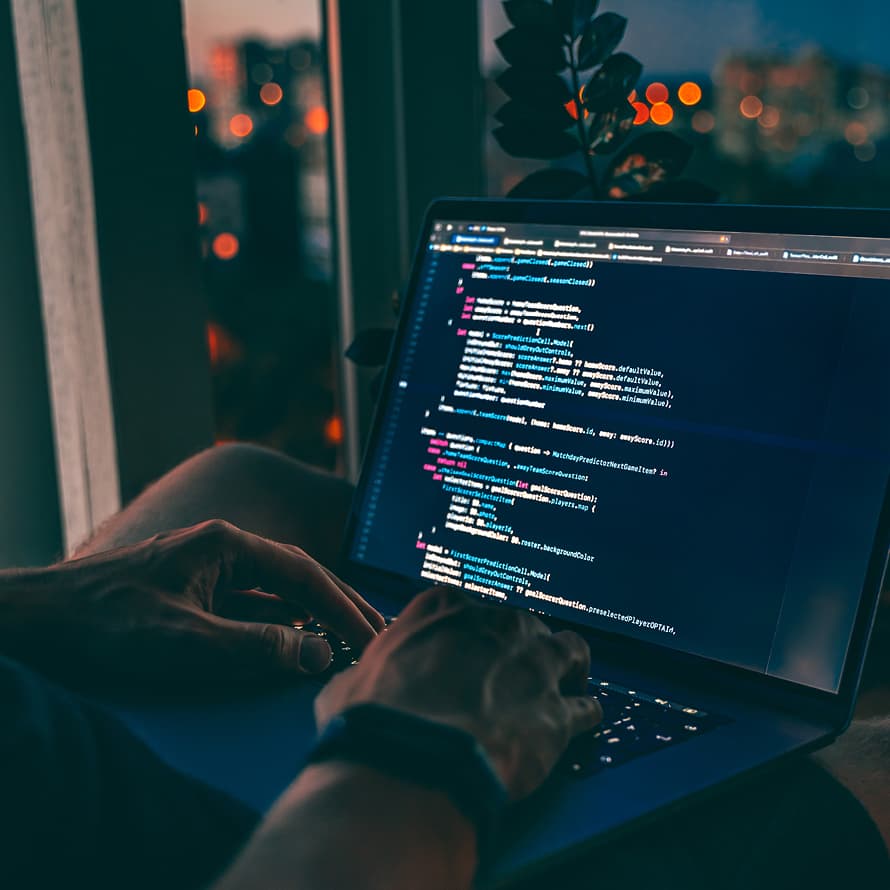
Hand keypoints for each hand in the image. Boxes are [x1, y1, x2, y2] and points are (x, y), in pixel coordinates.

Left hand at [0, 520, 384, 685]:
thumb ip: (257, 647)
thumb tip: (318, 651)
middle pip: (296, 578)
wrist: (38, 621)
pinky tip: (295, 646)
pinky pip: (246, 611)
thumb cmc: (105, 623)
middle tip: (376, 633)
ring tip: (347, 642)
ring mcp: (207, 573)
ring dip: (308, 619)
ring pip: (272, 596)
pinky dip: (276, 629)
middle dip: (337, 606)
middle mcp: (222, 551)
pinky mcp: (192, 596)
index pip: (302, 573)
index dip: (341, 606)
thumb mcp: (186, 640)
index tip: (371, 635)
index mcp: (226, 545)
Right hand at [315, 586, 601, 798]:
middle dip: (519, 648)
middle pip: (522, 625)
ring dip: (568, 666)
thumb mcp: (350, 683)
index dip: (470, 634)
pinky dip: (584, 714)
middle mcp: (496, 624)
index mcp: (445, 607)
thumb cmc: (371, 720)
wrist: (409, 761)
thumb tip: (357, 684)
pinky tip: (582, 722)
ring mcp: (533, 664)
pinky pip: (585, 707)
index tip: (469, 650)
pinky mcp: (557, 712)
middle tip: (514, 674)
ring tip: (568, 681)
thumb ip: (367, 672)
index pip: (467, 609)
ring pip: (569, 650)